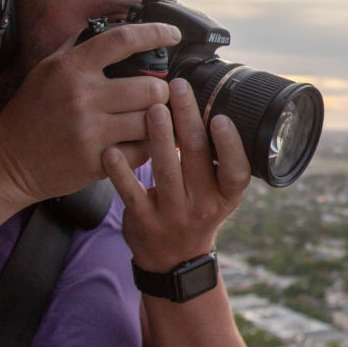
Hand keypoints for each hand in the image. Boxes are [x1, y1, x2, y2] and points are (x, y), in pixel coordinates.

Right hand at [0, 23, 179, 204]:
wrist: (7, 161)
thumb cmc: (31, 113)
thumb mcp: (47, 70)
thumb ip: (79, 47)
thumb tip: (112, 23)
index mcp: (71, 68)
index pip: (123, 40)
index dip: (155, 33)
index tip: (172, 35)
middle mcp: (82, 96)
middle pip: (151, 88)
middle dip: (160, 91)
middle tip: (154, 95)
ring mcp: (89, 131)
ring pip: (151, 120)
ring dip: (155, 120)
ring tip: (146, 119)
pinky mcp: (96, 161)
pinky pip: (141, 151)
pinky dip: (145, 147)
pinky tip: (135, 142)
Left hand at [103, 78, 250, 271]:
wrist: (174, 258)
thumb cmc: (196, 210)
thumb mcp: (217, 192)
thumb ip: (215, 158)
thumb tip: (209, 104)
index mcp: (226, 196)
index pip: (235, 171)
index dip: (230, 146)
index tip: (220, 118)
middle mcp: (203, 206)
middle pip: (197, 157)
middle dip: (188, 119)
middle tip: (178, 88)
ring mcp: (172, 215)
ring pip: (165, 170)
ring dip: (159, 137)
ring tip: (152, 108)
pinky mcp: (144, 221)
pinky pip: (131, 192)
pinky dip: (121, 171)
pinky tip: (112, 149)